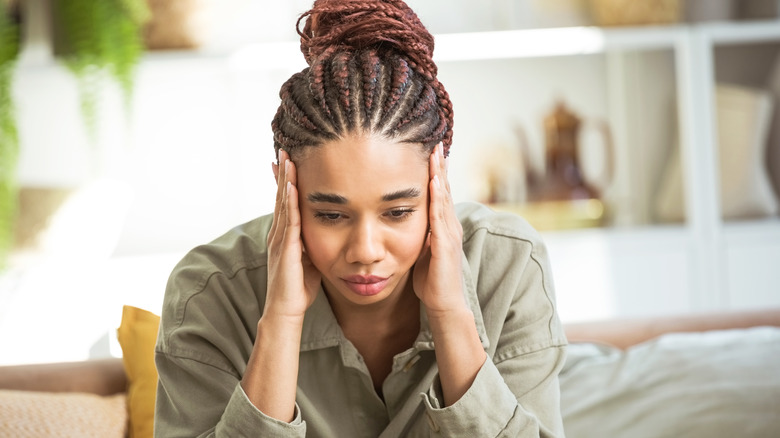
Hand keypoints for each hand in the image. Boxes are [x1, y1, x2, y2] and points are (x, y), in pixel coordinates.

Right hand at [266, 150, 321, 318]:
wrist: (286, 310)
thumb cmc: (299, 289)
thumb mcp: (310, 259)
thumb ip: (313, 243)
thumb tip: (328, 231)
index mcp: (284, 235)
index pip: (285, 202)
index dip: (286, 181)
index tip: (288, 161)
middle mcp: (279, 233)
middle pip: (281, 196)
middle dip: (283, 173)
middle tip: (284, 150)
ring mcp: (280, 240)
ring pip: (283, 204)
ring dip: (285, 181)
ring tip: (286, 159)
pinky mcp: (286, 249)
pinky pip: (289, 221)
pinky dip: (290, 202)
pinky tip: (292, 186)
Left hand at [413, 143, 465, 315]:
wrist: (444, 305)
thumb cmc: (431, 282)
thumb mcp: (422, 252)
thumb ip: (418, 235)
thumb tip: (404, 221)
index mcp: (444, 227)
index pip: (440, 194)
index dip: (436, 173)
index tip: (430, 152)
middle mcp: (451, 227)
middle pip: (446, 190)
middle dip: (440, 166)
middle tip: (435, 143)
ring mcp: (450, 234)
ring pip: (446, 198)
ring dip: (441, 175)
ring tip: (436, 154)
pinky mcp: (446, 245)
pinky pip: (441, 217)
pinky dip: (439, 198)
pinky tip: (435, 183)